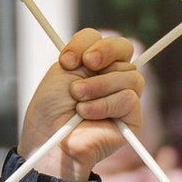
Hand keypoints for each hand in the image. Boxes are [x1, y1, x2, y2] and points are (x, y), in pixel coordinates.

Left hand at [19, 28, 143, 180]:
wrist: (50, 141)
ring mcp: (123, 96)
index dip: (89, 43)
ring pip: (130, 74)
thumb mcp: (61, 72)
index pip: (105, 40)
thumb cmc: (50, 111)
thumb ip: (83, 52)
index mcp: (95, 65)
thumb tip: (100, 48)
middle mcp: (111, 77)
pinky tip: (87, 114)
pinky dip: (105, 105)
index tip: (68, 59)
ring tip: (78, 102)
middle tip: (83, 67)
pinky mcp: (132, 119)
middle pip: (124, 49)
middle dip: (101, 55)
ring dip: (99, 86)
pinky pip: (129, 98)